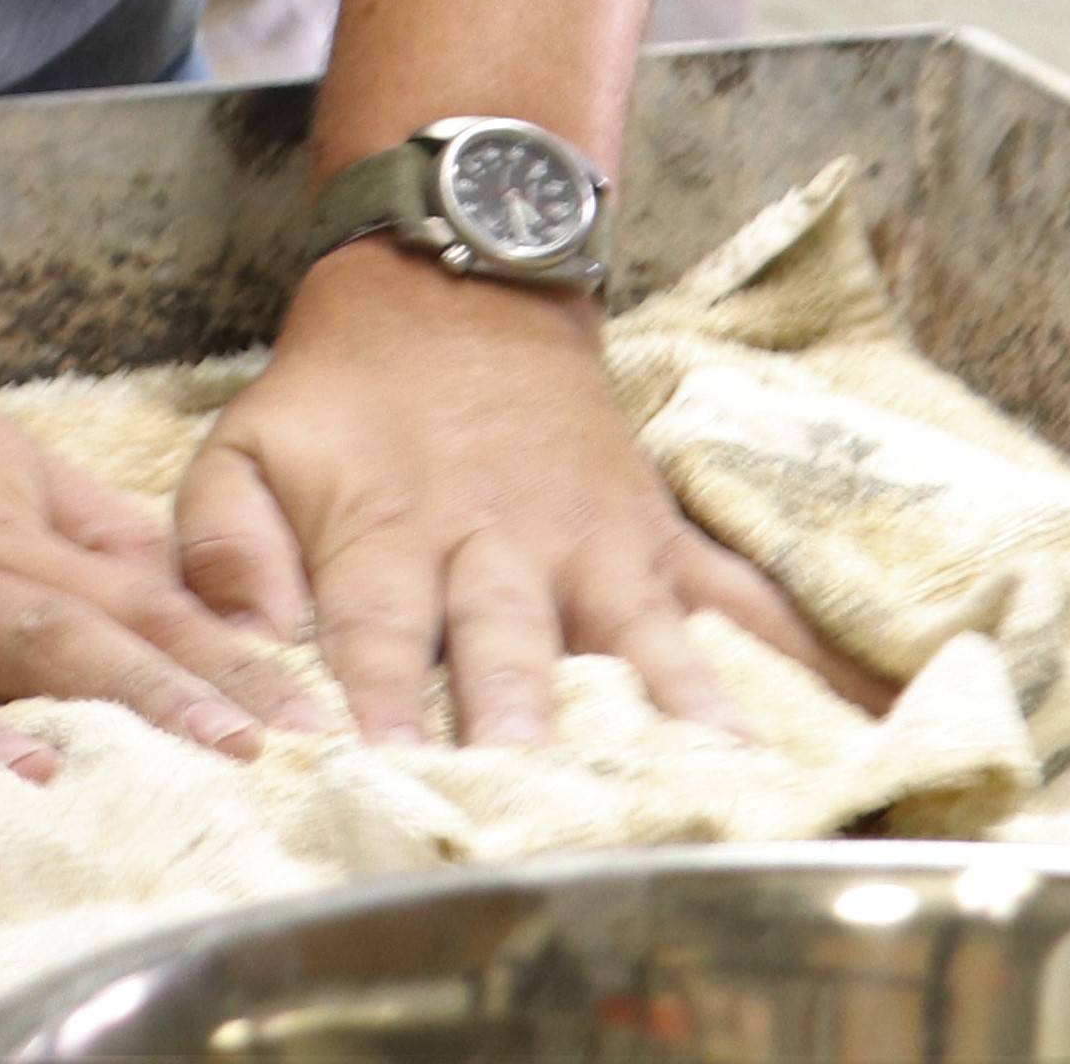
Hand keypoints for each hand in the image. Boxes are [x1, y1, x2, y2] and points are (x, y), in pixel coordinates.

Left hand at [171, 236, 858, 746]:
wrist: (455, 284)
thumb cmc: (341, 398)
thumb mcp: (245, 444)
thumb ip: (220, 541)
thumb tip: (244, 631)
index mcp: (391, 536)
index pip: (382, 634)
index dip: (386, 700)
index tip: (393, 769)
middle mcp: (500, 546)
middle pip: (514, 642)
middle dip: (526, 713)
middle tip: (542, 785)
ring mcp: (594, 544)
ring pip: (638, 631)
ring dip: (673, 701)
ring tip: (718, 769)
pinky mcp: (659, 538)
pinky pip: (738, 599)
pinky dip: (794, 656)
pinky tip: (848, 716)